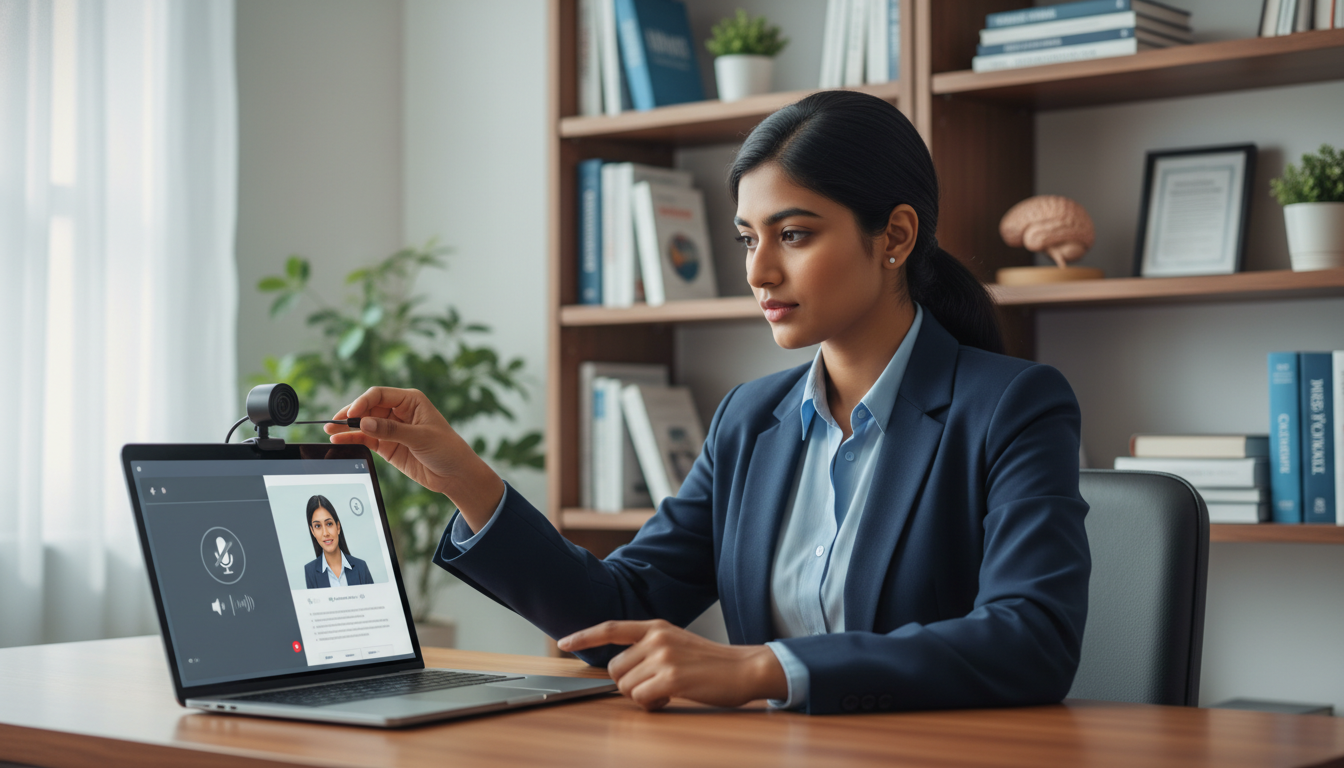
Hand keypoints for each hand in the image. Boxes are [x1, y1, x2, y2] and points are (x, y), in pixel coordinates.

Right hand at [326, 387, 503, 527]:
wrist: (455, 474)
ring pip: (363, 423)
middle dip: (351, 414)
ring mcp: (391, 429)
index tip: (352, 414)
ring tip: (329, 429)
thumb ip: (391, 430)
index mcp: (410, 401)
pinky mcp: (387, 445)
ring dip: (347, 427)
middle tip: (334, 422)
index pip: (379, 395)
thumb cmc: (446, 449)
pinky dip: (352, 438)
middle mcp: (398, 412)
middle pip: (367, 408)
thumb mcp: (420, 438)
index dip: (363, 402)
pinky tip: (339, 439)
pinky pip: (366, 439)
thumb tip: (364, 423)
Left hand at [557, 620, 786, 710]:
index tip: (564, 641)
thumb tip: (621, 671)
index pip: (612, 628)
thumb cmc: (710, 663)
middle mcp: (656, 638)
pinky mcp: (672, 677)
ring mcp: (664, 657)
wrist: (745, 668)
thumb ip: (649, 649)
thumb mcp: (677, 643)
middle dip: (629, 684)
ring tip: (666, 691)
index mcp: (656, 627)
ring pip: (625, 686)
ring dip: (641, 696)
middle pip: (615, 669)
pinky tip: (670, 698)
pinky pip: (641, 698)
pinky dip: (652, 704)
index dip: (585, 635)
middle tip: (655, 686)